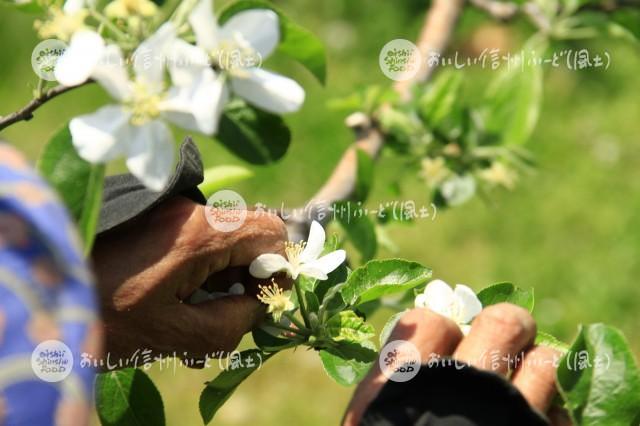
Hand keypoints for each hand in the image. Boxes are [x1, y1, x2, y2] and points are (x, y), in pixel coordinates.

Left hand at [91, 196, 287, 363]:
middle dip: (250, 276)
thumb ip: (234, 322)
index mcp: (199, 233)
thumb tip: (261, 305)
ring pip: (224, 239)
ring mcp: (168, 210)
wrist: (45, 293)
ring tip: (200, 321)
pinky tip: (182, 305)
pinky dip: (200, 271)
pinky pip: (197, 239)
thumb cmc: (105, 318)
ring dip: (223, 278)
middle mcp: (188, 210)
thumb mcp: (176, 334)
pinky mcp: (153, 217)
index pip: (271, 231)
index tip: (264, 301)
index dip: (280, 268)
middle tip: (231, 314)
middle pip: (249, 233)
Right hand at [344, 303, 570, 424]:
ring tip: (529, 384)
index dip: (440, 330)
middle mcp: (459, 389)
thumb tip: (414, 344)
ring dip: (539, 369)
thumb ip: (387, 384)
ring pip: (546, 361)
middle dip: (505, 327)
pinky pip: (566, 409)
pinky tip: (541, 417)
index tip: (445, 343)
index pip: (431, 320)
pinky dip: (556, 410)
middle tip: (504, 342)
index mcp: (402, 382)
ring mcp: (506, 415)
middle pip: (503, 323)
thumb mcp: (368, 418)